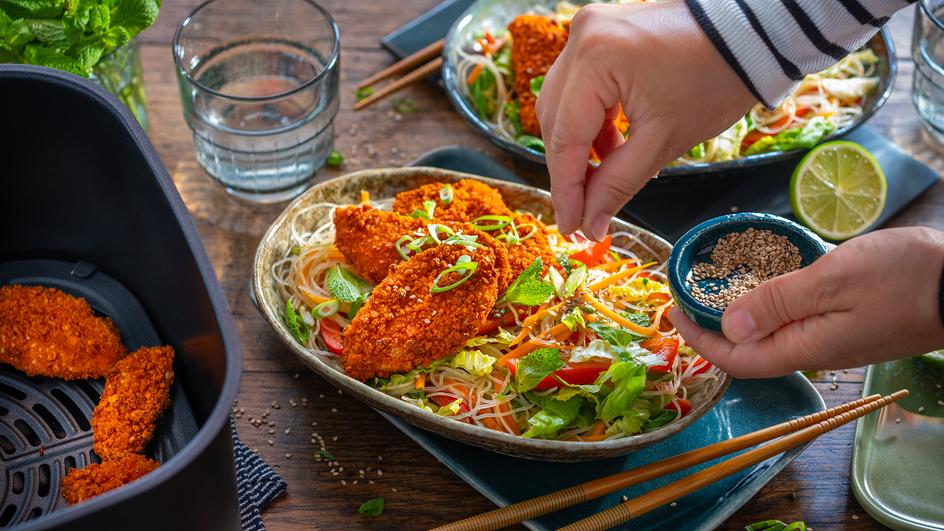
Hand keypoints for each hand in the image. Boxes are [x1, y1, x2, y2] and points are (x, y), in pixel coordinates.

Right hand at [536, 2, 755, 239]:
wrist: (749, 35)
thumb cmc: (716, 79)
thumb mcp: (664, 140)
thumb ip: (618, 184)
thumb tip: (589, 224)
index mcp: (595, 58)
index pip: (565, 138)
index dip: (566, 190)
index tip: (570, 228)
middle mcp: (581, 37)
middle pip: (556, 122)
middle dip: (570, 171)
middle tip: (583, 214)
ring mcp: (587, 32)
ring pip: (562, 106)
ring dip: (579, 148)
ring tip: (602, 181)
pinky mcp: (598, 36)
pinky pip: (579, 89)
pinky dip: (591, 123)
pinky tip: (611, 149)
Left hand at [670, 227, 943, 377]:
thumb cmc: (905, 277)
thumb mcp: (832, 280)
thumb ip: (778, 304)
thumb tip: (728, 328)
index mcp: (806, 348)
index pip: (737, 359)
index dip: (699, 341)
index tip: (673, 312)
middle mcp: (815, 351)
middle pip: (749, 350)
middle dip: (711, 326)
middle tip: (687, 292)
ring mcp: (833, 339)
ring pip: (771, 334)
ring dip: (737, 313)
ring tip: (715, 283)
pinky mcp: (847, 324)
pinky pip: (794, 319)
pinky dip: (768, 302)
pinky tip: (763, 276)